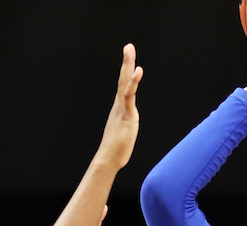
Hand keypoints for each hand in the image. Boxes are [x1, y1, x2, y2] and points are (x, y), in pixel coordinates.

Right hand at [96, 44, 142, 168]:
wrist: (108, 159)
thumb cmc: (115, 150)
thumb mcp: (123, 134)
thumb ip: (125, 128)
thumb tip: (126, 130)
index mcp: (120, 108)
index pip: (124, 86)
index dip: (127, 72)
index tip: (129, 58)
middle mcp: (119, 105)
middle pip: (123, 79)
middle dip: (126, 62)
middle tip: (128, 46)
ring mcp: (122, 108)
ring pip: (125, 83)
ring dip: (128, 65)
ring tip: (129, 50)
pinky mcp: (126, 114)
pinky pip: (129, 95)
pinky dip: (133, 82)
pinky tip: (138, 71)